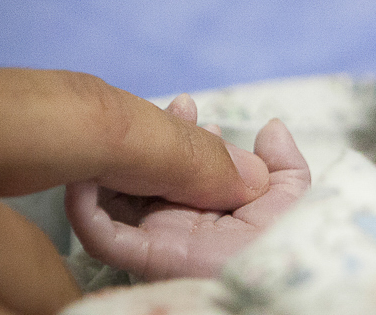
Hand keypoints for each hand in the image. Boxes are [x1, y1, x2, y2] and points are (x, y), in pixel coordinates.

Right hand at [66, 95, 310, 280]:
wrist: (284, 271)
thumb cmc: (291, 241)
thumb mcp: (291, 194)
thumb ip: (282, 160)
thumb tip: (271, 125)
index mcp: (203, 203)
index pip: (178, 161)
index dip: (180, 130)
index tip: (190, 106)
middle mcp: (175, 218)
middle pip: (145, 171)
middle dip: (154, 133)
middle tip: (178, 107)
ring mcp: (156, 236)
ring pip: (115, 195)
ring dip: (119, 157)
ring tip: (142, 126)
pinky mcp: (145, 256)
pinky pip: (99, 233)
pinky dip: (84, 204)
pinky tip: (92, 171)